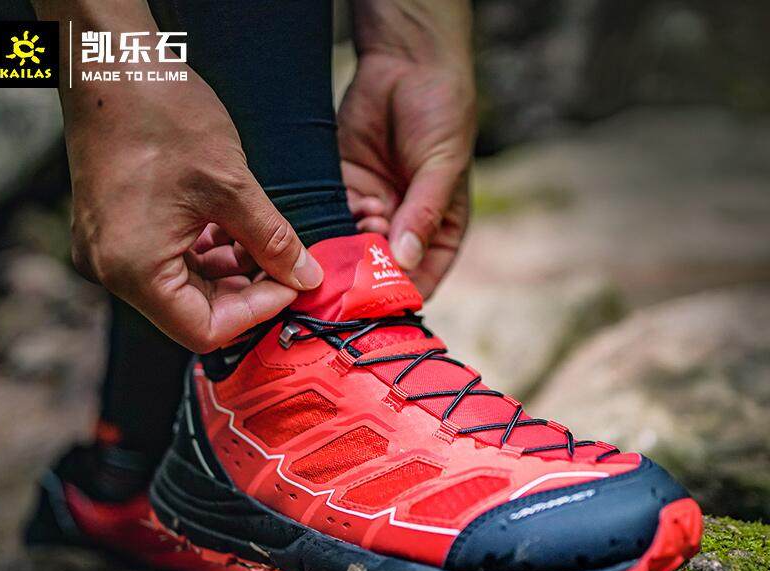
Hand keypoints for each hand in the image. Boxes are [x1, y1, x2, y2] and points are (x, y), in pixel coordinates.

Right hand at [48, 4, 322, 352]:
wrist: (106, 59)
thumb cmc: (158, 112)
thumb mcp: (232, 185)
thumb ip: (273, 240)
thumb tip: (305, 276)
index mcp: (134, 269)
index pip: (205, 330)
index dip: (256, 312)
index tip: (289, 284)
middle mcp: (114, 270)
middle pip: (194, 313)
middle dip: (247, 293)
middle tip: (286, 266)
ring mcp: (110, 252)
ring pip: (184, 288)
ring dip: (230, 273)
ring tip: (263, 242)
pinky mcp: (115, 232)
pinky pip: (168, 262)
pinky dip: (206, 254)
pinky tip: (234, 230)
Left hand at [338, 6, 474, 298]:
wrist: (406, 62)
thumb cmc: (441, 114)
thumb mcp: (441, 166)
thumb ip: (423, 213)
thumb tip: (405, 260)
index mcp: (438, 231)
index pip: (422, 278)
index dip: (403, 295)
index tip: (381, 305)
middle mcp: (404, 228)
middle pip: (381, 271)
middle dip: (365, 278)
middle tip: (346, 284)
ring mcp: (374, 211)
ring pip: (353, 250)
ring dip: (346, 251)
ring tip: (346, 238)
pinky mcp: (346, 191)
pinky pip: (333, 220)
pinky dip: (331, 224)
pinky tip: (335, 216)